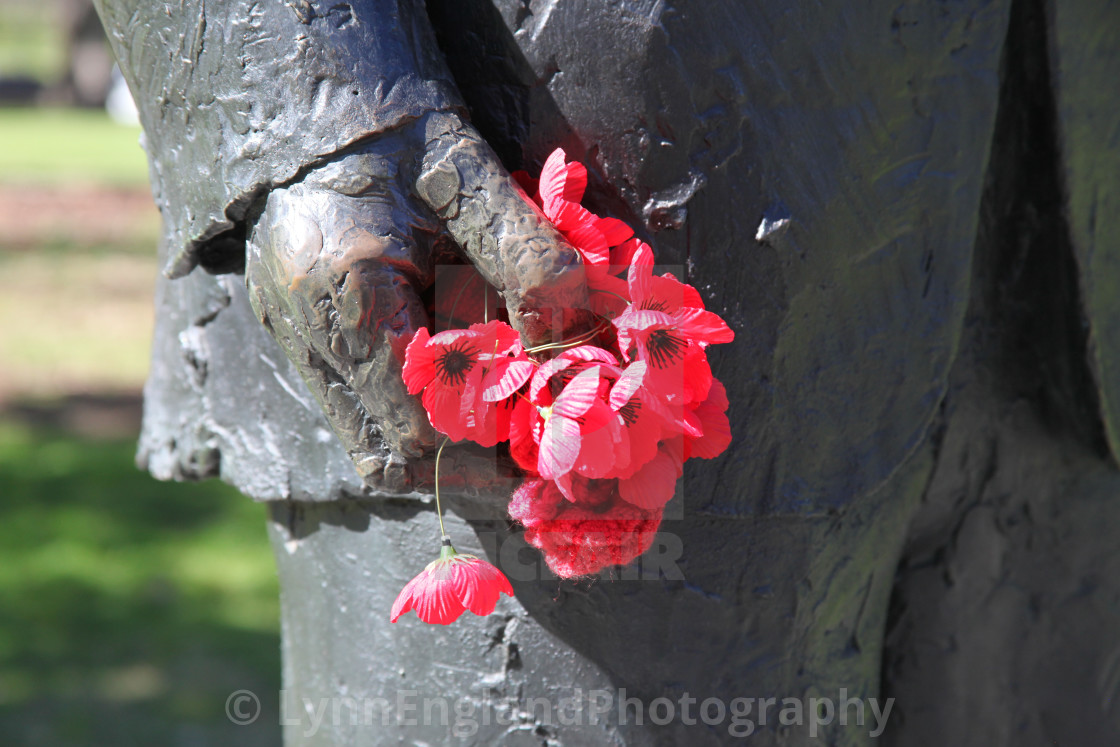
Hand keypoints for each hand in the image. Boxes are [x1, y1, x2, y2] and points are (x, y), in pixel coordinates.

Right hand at [245, 111, 588, 492]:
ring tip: (493, 415)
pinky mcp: (292, 335)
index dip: (492, 438)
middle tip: (524, 438)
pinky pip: (351, 410)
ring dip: (434, 446)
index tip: (546, 422)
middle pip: (387, 457)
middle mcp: (309, 330)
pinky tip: (451, 378)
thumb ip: (524, 255)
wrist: (309, 104)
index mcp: (351, 289)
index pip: (422, 423)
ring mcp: (292, 339)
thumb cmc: (396, 130)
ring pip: (364, 444)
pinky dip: (406, 413)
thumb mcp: (470, 176)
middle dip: (464, 461)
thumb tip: (574, 332)